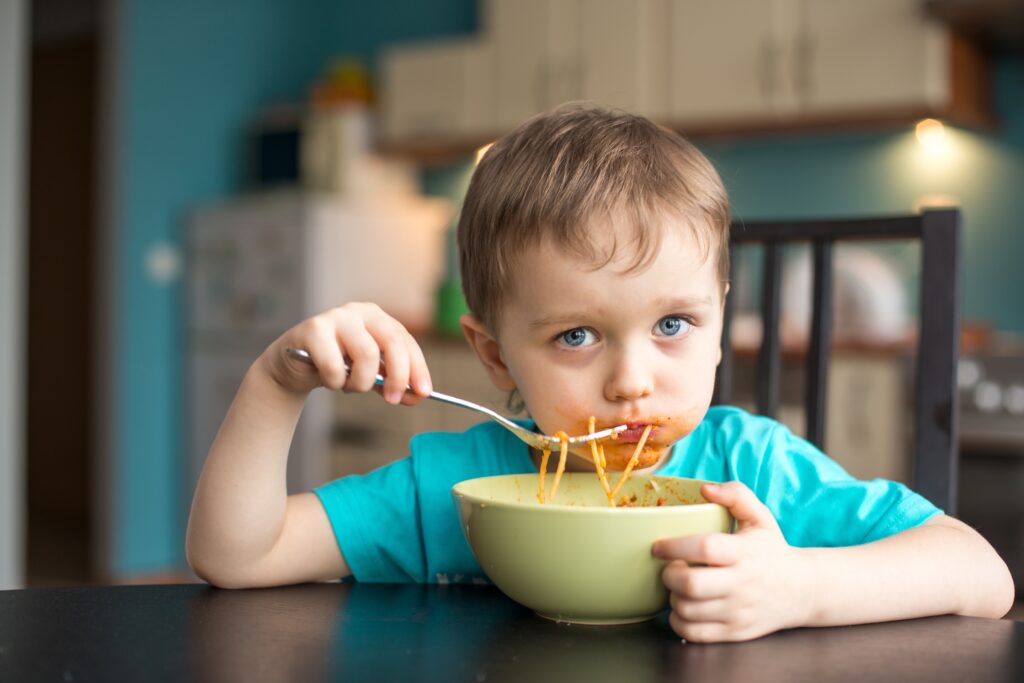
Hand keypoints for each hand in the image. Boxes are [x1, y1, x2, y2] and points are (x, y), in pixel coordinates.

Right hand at [260, 303, 432, 403]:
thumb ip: (392, 383)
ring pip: (366, 354)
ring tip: (350, 387)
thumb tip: (417, 396)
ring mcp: (336, 317)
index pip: (406, 340)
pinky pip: (334, 365)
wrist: (294, 368)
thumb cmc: (337, 367)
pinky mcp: (313, 329)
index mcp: (378, 318)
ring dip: (361, 382)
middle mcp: (359, 311)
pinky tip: (330, 380)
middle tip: (394, 400)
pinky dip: (336, 382)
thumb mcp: (370, 375)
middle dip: (398, 376)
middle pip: (392, 341)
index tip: (424, 393)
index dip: (417, 368)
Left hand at [651, 481, 813, 641]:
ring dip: (673, 597)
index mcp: (744, 552)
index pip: (704, 548)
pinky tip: (683, 607)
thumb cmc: (772, 550)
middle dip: (669, 575)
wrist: (802, 591)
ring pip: (689, 610)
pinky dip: (679, 622)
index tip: (658, 546)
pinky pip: (694, 634)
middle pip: (691, 584)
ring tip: (678, 586)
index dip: (674, 546)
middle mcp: (742, 584)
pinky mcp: (735, 632)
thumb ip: (736, 495)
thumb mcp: (760, 517)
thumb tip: (705, 489)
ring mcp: (738, 611)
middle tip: (669, 568)